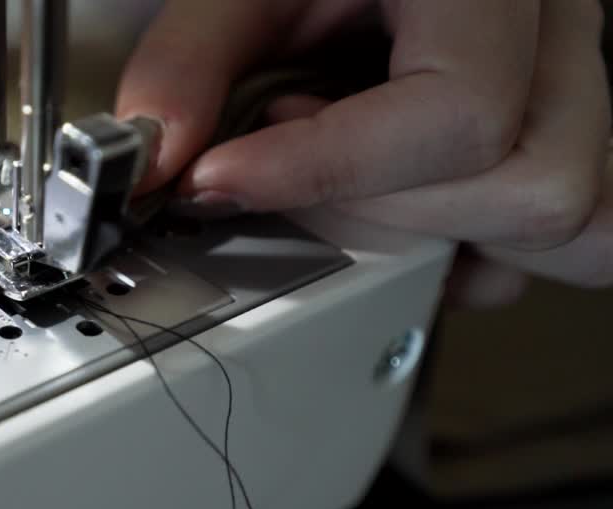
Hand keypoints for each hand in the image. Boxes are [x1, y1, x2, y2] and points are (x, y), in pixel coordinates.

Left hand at [117, 0, 611, 307]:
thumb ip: (194, 57)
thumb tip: (156, 155)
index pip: (461, 113)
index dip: (328, 170)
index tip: (220, 180)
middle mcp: (558, 35)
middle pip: (528, 188)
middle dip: (374, 212)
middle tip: (284, 169)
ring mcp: (576, 88)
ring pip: (572, 221)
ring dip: (440, 238)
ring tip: (348, 188)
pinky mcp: (562, 134)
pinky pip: (572, 237)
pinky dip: (477, 254)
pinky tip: (398, 217)